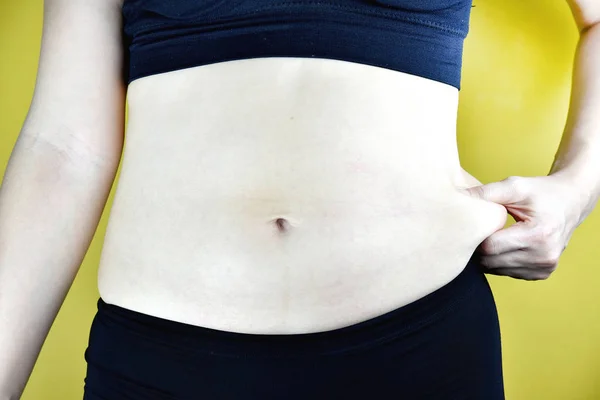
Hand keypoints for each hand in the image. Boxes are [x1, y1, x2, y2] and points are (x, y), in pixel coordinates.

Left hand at [460, 175, 585, 280]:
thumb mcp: (515, 186)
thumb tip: (456, 198)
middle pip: (489, 261)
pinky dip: (499, 261)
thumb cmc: (541, 192)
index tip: (473, 222)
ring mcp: (543, 268)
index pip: (489, 247)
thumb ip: (485, 193)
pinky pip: (506, 272)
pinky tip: (504, 244)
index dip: (475, 235)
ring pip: (495, 269)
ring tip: (494, 234)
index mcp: (538, 235)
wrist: (571, 202)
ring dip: (488, 255)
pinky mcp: (541, 274)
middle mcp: (543, 257)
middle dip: (479, 246)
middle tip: (479, 228)